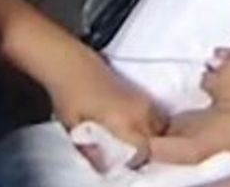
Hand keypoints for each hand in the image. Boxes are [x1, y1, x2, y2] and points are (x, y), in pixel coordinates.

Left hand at [49, 61, 167, 166]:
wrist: (71, 63)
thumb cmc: (71, 94)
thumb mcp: (74, 125)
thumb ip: (90, 149)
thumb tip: (102, 166)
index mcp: (125, 121)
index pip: (144, 149)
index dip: (136, 158)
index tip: (124, 159)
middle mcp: (139, 110)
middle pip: (156, 136)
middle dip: (146, 145)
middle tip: (128, 149)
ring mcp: (141, 99)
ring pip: (158, 123)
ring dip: (149, 132)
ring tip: (131, 136)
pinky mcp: (138, 91)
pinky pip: (154, 112)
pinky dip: (148, 121)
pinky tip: (131, 123)